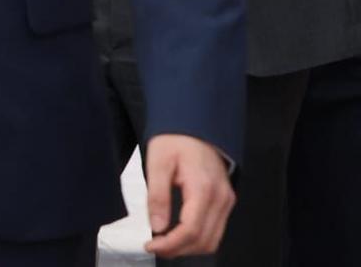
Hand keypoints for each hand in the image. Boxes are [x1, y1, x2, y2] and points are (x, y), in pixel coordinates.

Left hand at [143, 134, 233, 256]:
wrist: (195, 127)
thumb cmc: (175, 141)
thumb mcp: (158, 163)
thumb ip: (157, 196)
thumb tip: (157, 227)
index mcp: (204, 188)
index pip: (191, 229)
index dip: (171, 244)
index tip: (151, 246)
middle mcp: (221, 199)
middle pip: (204, 240)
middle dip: (178, 249)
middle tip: (154, 247)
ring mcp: (226, 202)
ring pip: (212, 240)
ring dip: (189, 248)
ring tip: (164, 243)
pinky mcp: (225, 202)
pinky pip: (215, 231)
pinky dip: (197, 239)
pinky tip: (179, 235)